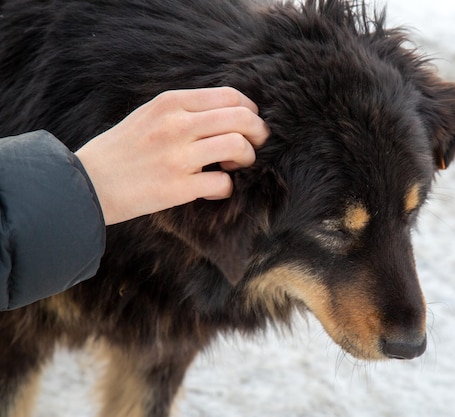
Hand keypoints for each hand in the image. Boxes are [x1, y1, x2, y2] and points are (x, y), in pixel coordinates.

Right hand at [75, 87, 269, 224]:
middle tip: (255, 145)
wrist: (87, 183)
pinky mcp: (177, 187)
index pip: (230, 96)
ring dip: (246, 158)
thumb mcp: (150, 114)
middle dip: (258, 133)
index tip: (248, 124)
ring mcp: (178, 156)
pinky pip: (223, 183)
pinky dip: (226, 187)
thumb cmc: (122, 149)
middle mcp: (176, 125)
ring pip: (238, 146)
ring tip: (234, 165)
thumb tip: (231, 113)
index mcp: (170, 102)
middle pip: (242, 118)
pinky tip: (214, 188)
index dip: (249, 111)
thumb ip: (185, 109)